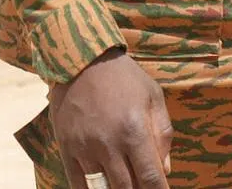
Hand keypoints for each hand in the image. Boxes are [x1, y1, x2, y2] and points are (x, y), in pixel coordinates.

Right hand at [49, 50, 171, 188]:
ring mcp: (85, 147)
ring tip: (122, 182)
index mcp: (134, 130)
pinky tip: (101, 187)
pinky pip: (77, 185)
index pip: (151, 179)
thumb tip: (165, 169)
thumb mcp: (152, 95)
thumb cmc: (123, 76)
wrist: (80, 56)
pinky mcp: (67, 147)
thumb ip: (163, 133)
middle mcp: (109, 143)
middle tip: (141, 185)